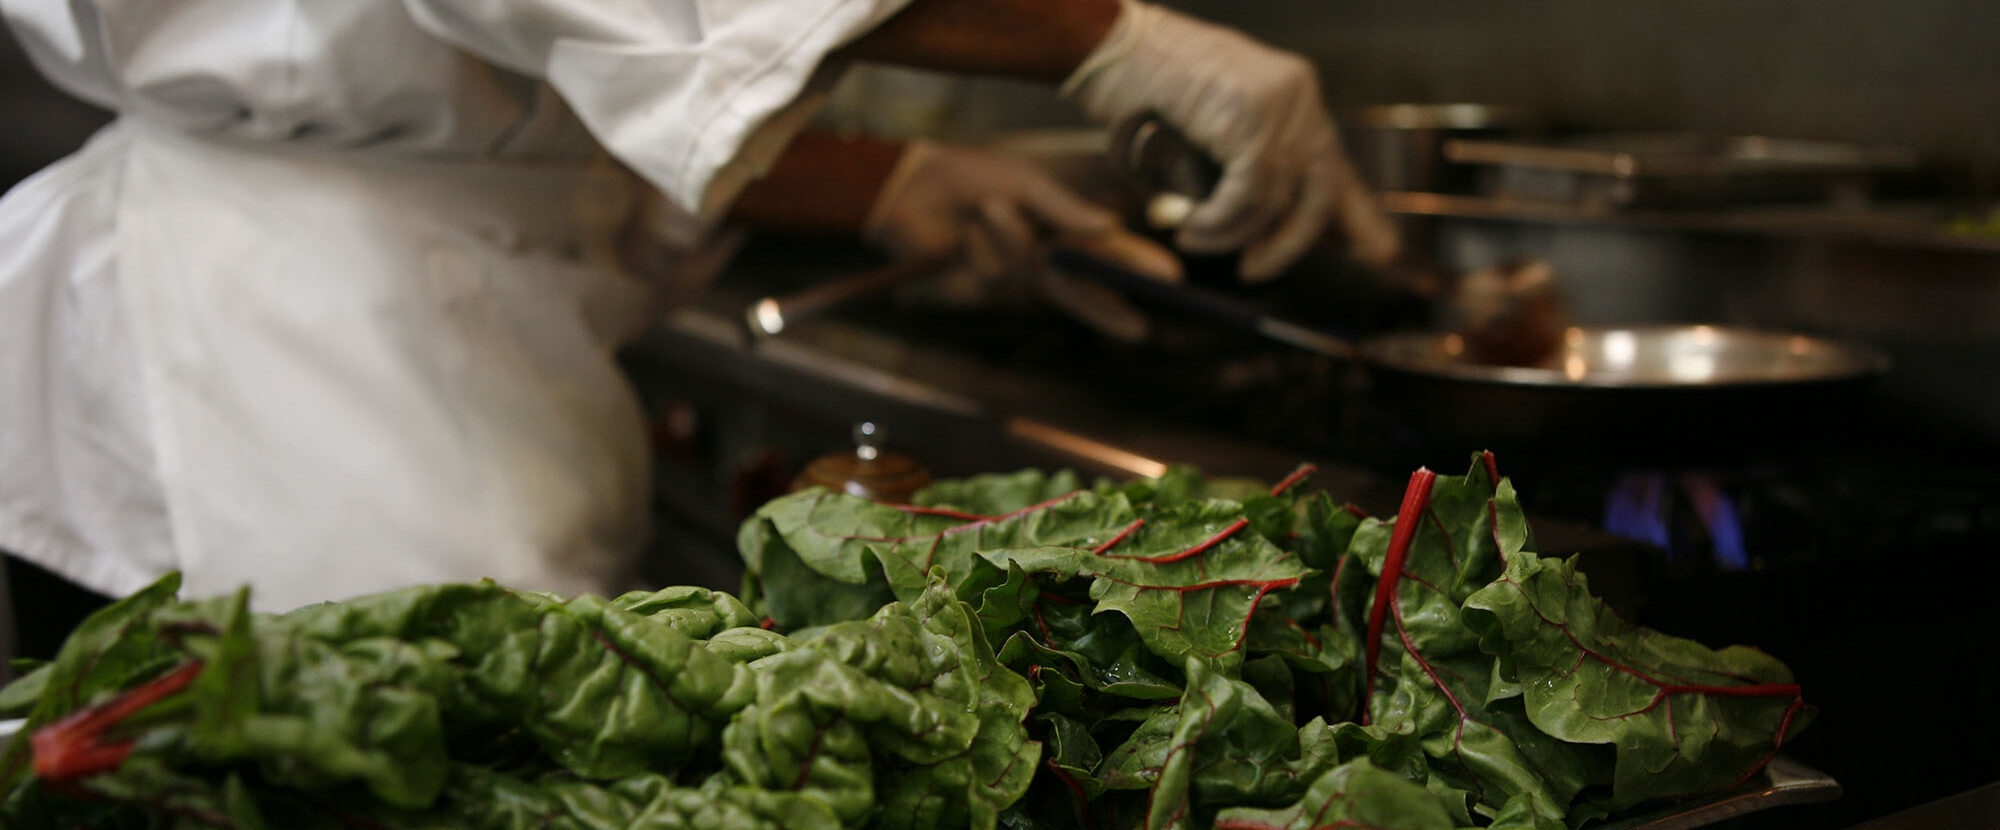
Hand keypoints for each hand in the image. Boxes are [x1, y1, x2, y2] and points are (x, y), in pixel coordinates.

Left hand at [864, 141, 1182, 341]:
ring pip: (1031, 275)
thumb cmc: (971, 178)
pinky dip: (984, 247)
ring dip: (1011, 236)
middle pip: (1083, 294)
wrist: (912, 187)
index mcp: (1058, 233)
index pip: (1105, 256)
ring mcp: (1011, 283)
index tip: (1171, 279)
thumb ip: (1066, 209)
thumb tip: (1112, 225)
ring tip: (987, 207)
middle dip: (1109, 311)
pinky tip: (964, 234)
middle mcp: (1040, 264)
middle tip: (1141, 331)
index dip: (1135, 268)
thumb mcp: (1027, 183)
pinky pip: (998, 276)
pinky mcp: (980, 295)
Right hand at [1062, 0, 1398, 280]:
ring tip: (1195, 238)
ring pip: (1277, 199)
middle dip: (1292, 243)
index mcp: (1296, 97)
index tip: (1374, 254)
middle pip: (1322, 190)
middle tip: (1255, 270)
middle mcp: (1298, 96)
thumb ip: (1245, 167)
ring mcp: (1278, 102)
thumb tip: (1266, 224)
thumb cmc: (1144, 88)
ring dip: (1233, 234)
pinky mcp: (1250, 115)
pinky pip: (1248, 193)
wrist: (1106, 46)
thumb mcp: (1211, 131)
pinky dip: (1219, 221)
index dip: (1356, 218)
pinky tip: (1190, 225)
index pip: (1338, 167)